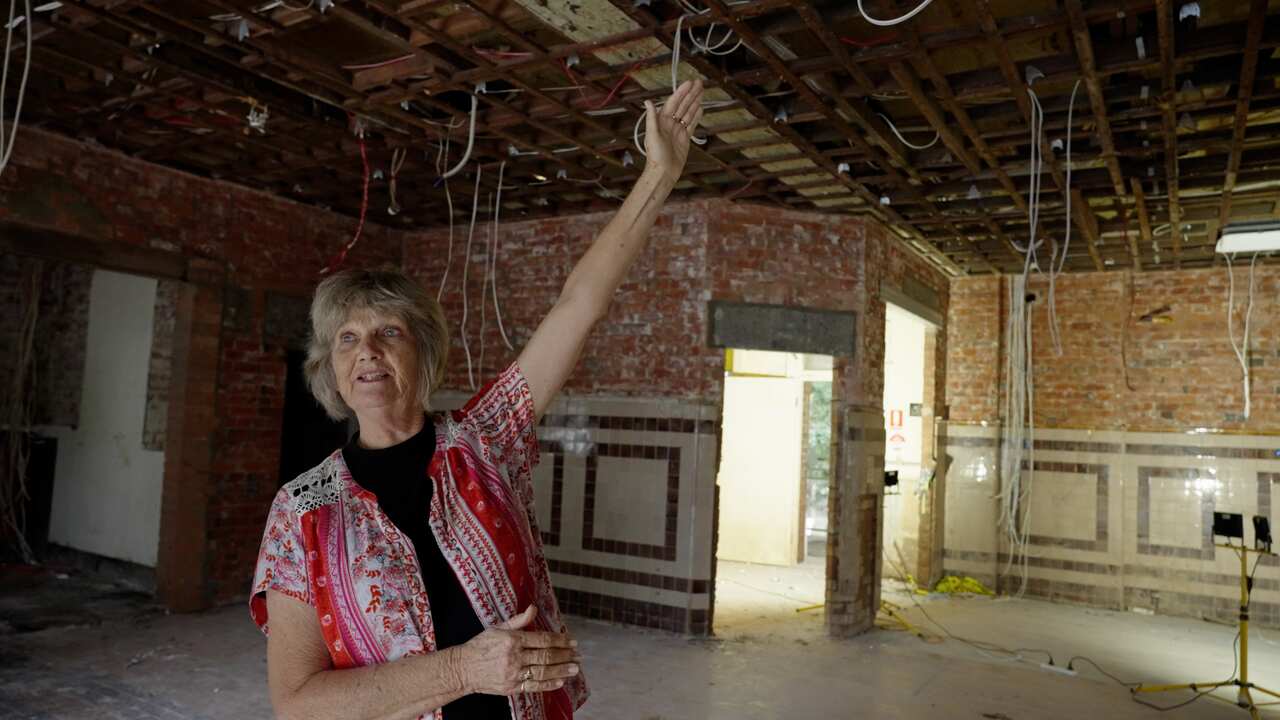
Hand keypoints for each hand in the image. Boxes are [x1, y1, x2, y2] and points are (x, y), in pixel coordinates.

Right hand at [455, 605, 580, 695]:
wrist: (462, 669)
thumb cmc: (480, 646)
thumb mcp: (497, 628)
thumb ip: (518, 620)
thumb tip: (533, 608)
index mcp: (512, 639)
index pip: (542, 640)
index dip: (560, 640)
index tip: (572, 641)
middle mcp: (514, 657)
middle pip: (545, 656)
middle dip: (564, 656)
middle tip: (578, 656)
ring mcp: (513, 674)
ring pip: (543, 672)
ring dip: (561, 670)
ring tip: (575, 668)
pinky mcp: (511, 688)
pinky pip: (534, 687)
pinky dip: (548, 684)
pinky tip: (560, 681)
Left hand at [643, 79, 704, 183]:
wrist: (663, 173)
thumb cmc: (655, 156)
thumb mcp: (652, 136)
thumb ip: (652, 118)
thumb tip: (648, 102)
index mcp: (662, 121)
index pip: (674, 102)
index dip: (682, 92)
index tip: (690, 83)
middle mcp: (670, 124)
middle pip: (683, 105)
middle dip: (691, 94)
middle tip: (699, 83)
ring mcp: (678, 131)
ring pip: (688, 113)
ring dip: (695, 102)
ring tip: (701, 92)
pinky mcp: (684, 139)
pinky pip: (691, 124)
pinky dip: (696, 116)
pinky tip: (700, 109)